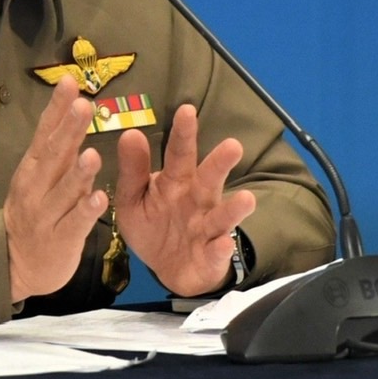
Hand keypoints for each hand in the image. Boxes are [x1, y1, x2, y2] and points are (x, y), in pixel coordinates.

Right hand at [3, 76, 107, 301]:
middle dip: (68, 131)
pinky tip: (99, 198)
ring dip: (77, 174)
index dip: (56, 109)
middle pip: (53, 157)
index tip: (69, 82)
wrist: (17, 265)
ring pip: (63, 192)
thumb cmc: (38, 212)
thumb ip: (60, 149)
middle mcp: (35, 189)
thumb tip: (77, 109)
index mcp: (32, 169)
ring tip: (92, 154)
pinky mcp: (59, 241)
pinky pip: (74, 225)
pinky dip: (85, 211)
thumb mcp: (43, 178)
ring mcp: (45, 216)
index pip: (44, 133)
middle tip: (83, 107)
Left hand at [113, 103, 256, 296]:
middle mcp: (197, 199)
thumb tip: (130, 133)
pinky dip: (221, 249)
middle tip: (233, 146)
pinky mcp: (211, 255)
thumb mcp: (133, 199)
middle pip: (210, 179)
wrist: (167, 268)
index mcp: (176, 182)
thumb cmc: (153, 225)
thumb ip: (132, 171)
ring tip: (247, 199)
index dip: (183, 133)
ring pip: (222, 215)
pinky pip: (217, 251)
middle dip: (220, 164)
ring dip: (234, 208)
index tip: (187, 110)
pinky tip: (224, 243)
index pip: (179, 153)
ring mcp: (207, 227)